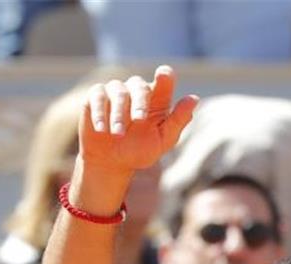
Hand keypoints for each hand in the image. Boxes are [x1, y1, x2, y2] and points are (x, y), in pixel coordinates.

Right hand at [78, 67, 197, 177]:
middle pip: (140, 86)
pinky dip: (99, 113)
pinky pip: (97, 97)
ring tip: (119, 134)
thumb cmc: (140, 150)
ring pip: (118, 92)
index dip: (164, 76)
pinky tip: (102, 129)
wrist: (111, 162)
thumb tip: (195, 98)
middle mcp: (137, 90)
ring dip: (119, 114)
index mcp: (158, 98)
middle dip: (140, 102)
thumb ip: (178, 120)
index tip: (163, 75)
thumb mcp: (163, 140)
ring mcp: (116, 91)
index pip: (164, 79)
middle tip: (139, 120)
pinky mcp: (96, 96)